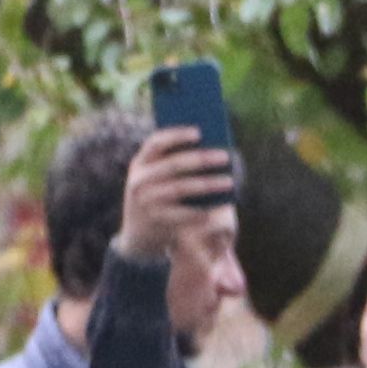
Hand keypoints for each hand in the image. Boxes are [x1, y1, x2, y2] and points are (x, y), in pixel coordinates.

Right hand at [114, 129, 239, 264]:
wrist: (137, 235)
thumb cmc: (156, 196)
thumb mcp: (154, 177)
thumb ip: (171, 162)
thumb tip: (209, 147)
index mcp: (140, 164)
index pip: (155, 142)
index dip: (176, 135)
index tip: (199, 132)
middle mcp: (140, 181)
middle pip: (173, 165)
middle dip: (201, 159)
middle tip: (225, 157)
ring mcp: (147, 202)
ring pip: (181, 189)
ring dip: (207, 184)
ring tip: (229, 181)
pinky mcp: (157, 221)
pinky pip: (183, 213)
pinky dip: (203, 209)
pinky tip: (220, 206)